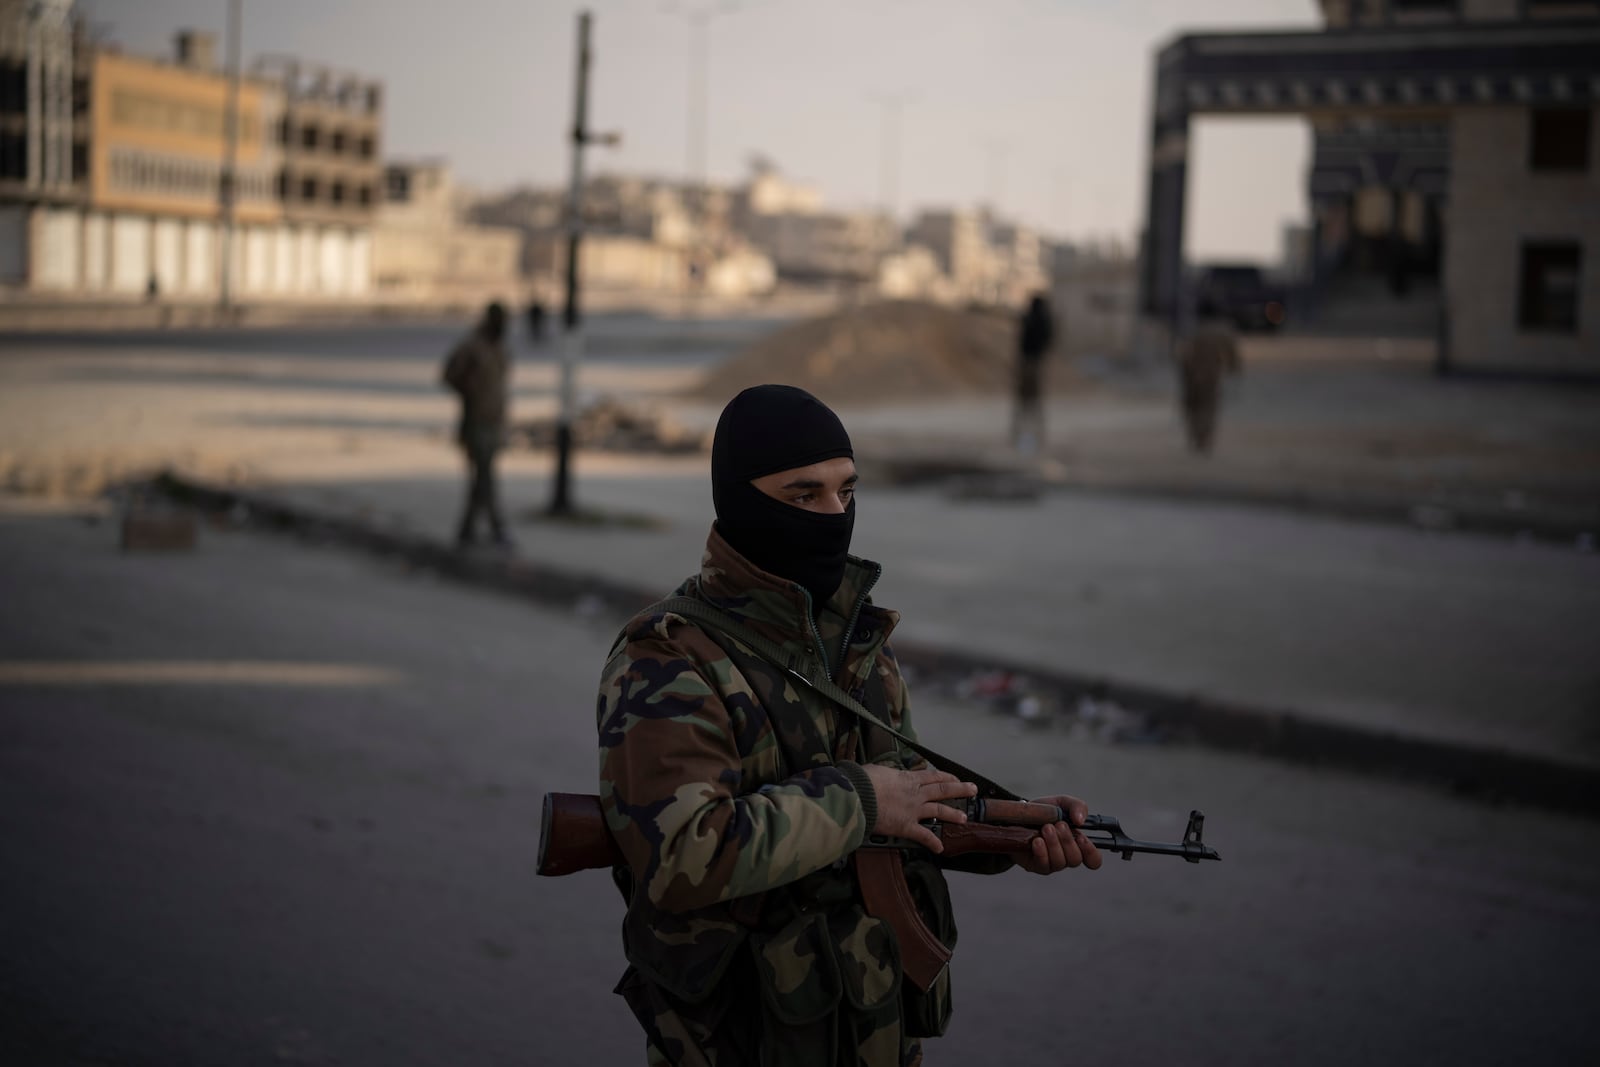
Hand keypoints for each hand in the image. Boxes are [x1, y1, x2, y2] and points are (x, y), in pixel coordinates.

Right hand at [860, 764, 976, 853]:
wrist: (858, 795)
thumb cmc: (863, 781)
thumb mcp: (876, 771)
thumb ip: (886, 774)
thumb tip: (885, 775)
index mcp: (907, 778)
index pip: (932, 776)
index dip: (946, 777)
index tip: (955, 778)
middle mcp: (915, 793)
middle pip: (942, 789)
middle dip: (960, 789)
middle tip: (972, 790)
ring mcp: (913, 810)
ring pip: (939, 810)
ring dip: (953, 815)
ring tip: (964, 818)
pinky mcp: (906, 826)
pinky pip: (923, 835)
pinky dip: (932, 842)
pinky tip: (940, 848)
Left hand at [1014, 794, 1102, 874]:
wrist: (1018, 815)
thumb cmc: (1044, 812)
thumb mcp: (1061, 803)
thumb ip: (1077, 806)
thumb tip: (1081, 820)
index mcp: (1077, 843)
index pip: (1093, 859)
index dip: (1091, 853)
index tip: (1082, 838)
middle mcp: (1066, 856)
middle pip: (1075, 859)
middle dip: (1067, 841)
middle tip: (1059, 825)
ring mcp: (1051, 863)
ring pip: (1060, 862)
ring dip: (1054, 843)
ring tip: (1046, 828)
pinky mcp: (1036, 865)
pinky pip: (1043, 864)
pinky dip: (1042, 851)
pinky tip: (1037, 841)